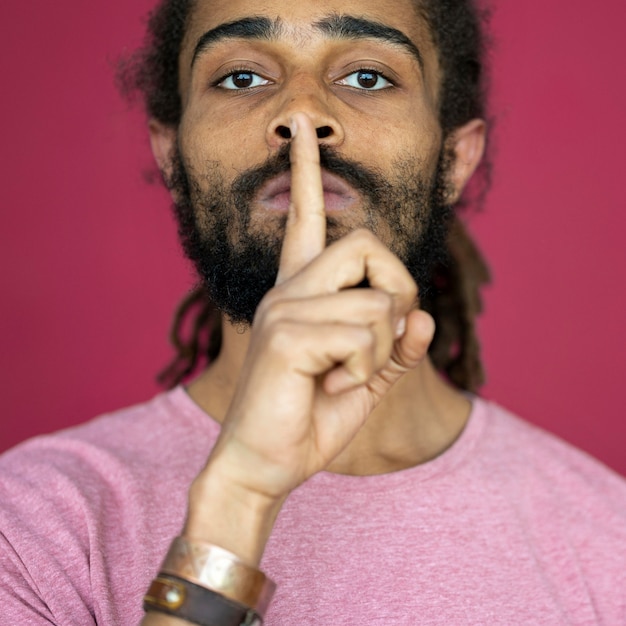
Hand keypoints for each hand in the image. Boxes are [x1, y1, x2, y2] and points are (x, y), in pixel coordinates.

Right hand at [183, 113, 434, 563]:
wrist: (265, 465)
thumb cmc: (310, 418)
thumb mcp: (366, 379)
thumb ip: (396, 346)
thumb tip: (424, 318)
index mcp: (302, 293)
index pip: (305, 220)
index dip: (305, 172)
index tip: (301, 129)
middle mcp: (288, 290)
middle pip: (368, 244)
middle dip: (400, 290)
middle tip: (387, 335)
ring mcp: (283, 307)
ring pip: (378, 301)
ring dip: (382, 349)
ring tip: (345, 377)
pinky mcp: (287, 334)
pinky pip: (365, 334)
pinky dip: (365, 370)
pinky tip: (330, 387)